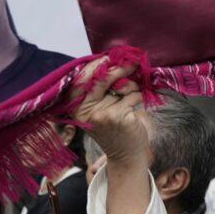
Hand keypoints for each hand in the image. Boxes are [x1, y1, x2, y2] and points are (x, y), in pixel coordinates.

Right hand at [71, 58, 151, 213]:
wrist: (126, 155)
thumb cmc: (115, 128)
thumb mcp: (100, 108)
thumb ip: (100, 89)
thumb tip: (112, 60)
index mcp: (76, 107)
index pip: (81, 78)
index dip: (96, 65)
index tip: (109, 57)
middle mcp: (85, 110)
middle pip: (100, 77)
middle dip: (118, 67)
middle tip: (131, 63)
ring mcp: (101, 113)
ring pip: (120, 85)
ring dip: (131, 86)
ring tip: (131, 95)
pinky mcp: (117, 116)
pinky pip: (132, 95)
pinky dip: (138, 97)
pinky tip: (135, 108)